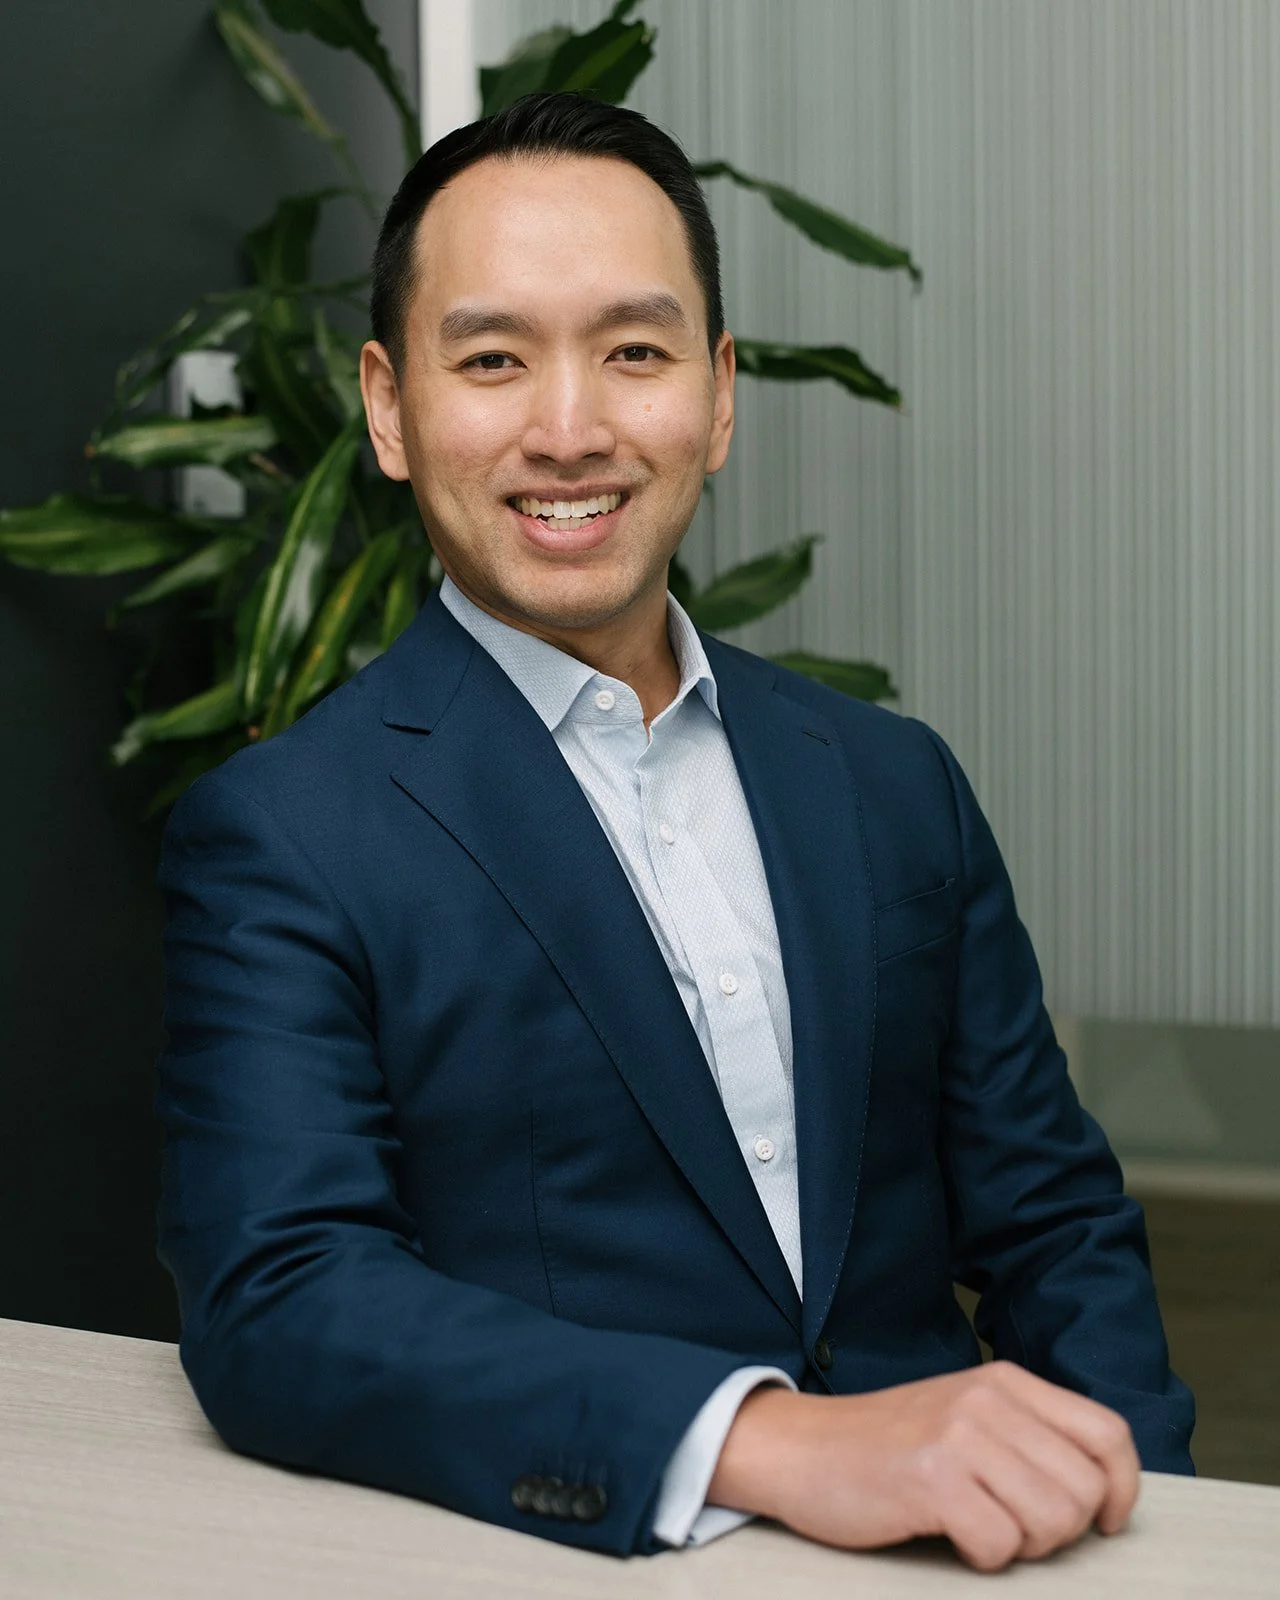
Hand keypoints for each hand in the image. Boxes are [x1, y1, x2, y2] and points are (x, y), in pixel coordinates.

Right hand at [707, 1361, 1140, 1570]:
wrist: (800, 1448)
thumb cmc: (886, 1447)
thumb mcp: (965, 1417)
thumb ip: (1026, 1436)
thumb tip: (1101, 1490)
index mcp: (1005, 1383)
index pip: (1108, 1435)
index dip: (1120, 1490)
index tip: (1100, 1521)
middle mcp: (989, 1400)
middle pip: (1084, 1490)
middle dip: (1059, 1530)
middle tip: (1012, 1528)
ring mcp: (960, 1436)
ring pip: (1052, 1520)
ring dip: (1022, 1545)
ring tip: (980, 1528)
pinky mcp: (932, 1478)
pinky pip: (1000, 1544)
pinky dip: (982, 1556)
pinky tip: (950, 1535)